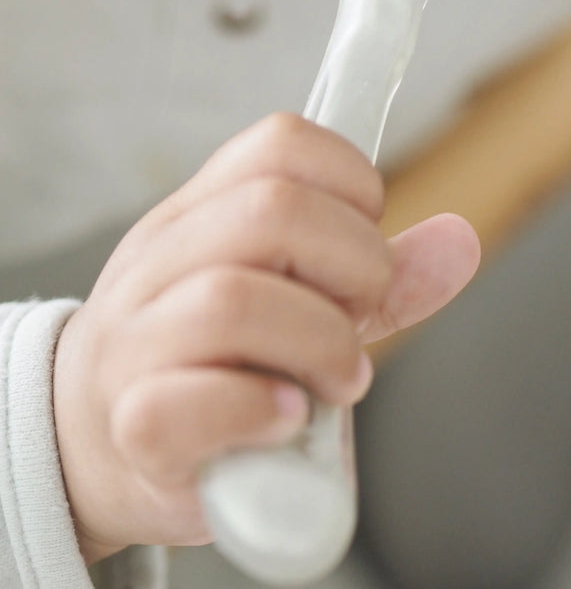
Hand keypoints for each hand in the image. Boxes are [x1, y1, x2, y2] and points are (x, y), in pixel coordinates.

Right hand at [52, 114, 479, 564]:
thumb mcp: (291, 301)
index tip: (368, 239)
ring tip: (339, 379)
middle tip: (361, 314)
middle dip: (353, 263)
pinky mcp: (133, 429)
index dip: (350, 181)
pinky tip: (285, 420)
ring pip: (232, 300)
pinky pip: (185, 402)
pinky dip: (258, 409)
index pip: (280, 143)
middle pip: (270, 211)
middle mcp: (161, 262)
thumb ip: (373, 278)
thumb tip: (462, 241)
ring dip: (319, 342)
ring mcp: (136, 342)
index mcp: (200, 215)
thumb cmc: (209, 365)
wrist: (91, 445)